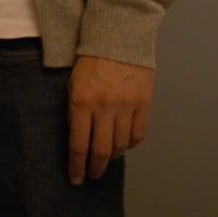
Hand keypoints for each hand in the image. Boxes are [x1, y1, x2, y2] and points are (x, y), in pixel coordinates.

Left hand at [68, 55, 153, 184]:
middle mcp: (104, 108)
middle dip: (95, 168)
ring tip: (107, 158)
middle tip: (92, 175)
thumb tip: (79, 139)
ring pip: (120, 145)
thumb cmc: (90, 60)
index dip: (77, 166)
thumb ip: (75, 111)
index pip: (78, 145)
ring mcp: (126, 106)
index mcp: (81, 102)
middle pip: (100, 150)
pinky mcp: (144, 104)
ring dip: (112, 156)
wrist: (118, 37)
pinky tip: (123, 144)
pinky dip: (130, 143)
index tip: (76, 179)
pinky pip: (138, 134)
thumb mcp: (73, 83)